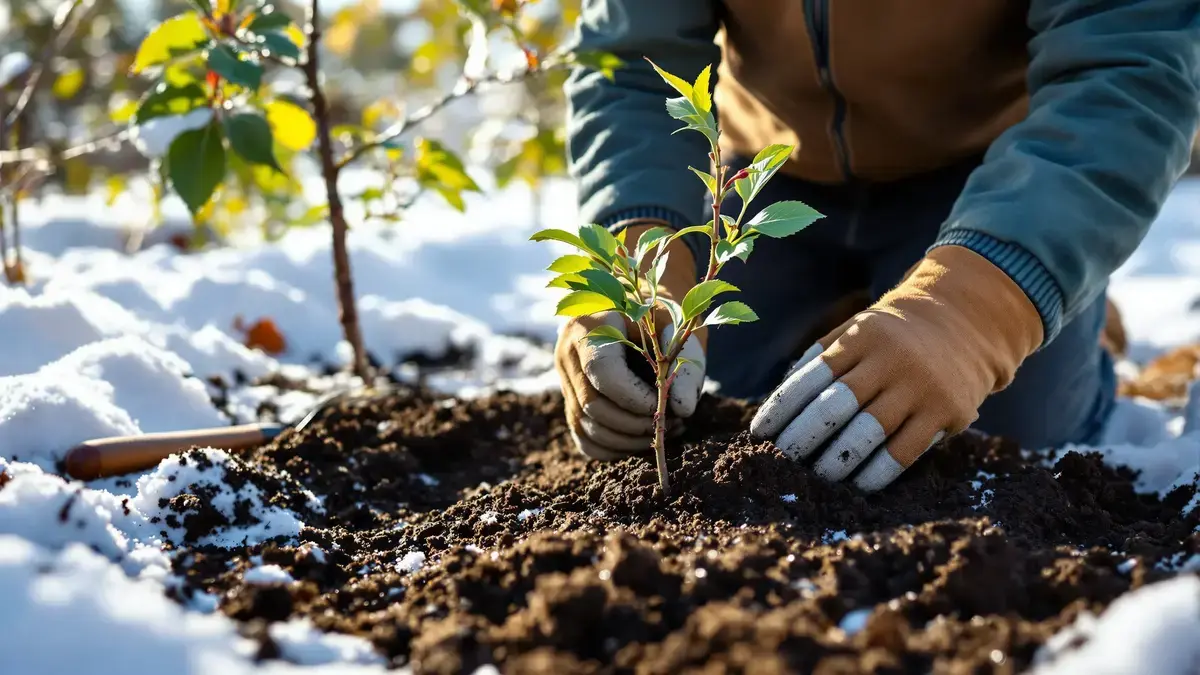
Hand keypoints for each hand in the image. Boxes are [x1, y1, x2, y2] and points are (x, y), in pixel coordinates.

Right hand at [555, 221, 706, 459]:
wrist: (636, 302)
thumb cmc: (659, 311)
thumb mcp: (676, 325)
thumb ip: (684, 364)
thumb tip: (681, 410)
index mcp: (589, 325)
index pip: (603, 373)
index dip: (635, 398)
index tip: (666, 405)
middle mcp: (567, 353)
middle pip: (593, 406)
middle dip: (636, 424)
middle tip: (674, 424)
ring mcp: (564, 378)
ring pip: (587, 427)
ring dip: (629, 440)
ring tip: (665, 431)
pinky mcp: (570, 398)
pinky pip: (583, 438)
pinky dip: (613, 449)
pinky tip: (642, 440)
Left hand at [750, 246, 1042, 490]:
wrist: (964, 322)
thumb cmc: (891, 337)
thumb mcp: (855, 332)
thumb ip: (818, 362)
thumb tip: (778, 407)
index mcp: (860, 338)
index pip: (809, 378)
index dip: (781, 408)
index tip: (760, 433)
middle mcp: (890, 360)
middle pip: (834, 408)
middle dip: (802, 439)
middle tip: (782, 461)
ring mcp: (921, 386)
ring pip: (868, 434)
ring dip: (835, 462)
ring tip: (816, 477)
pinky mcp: (947, 411)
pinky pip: (904, 452)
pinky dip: (876, 473)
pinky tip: (857, 484)